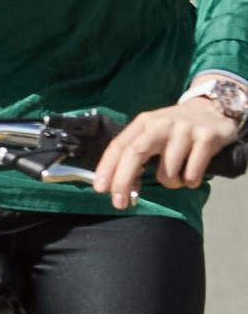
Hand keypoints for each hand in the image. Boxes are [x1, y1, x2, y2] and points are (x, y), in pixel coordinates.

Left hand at [93, 96, 239, 208]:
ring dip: (170, 183)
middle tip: (120, 203)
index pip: (120, 145)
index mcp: (144, 122)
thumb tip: (122, 188)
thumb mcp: (153, 133)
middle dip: (123, 181)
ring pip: (167, 172)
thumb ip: (136, 155)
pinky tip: (193, 172)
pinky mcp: (207, 139)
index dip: (107, 167)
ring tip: (178, 175)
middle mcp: (162, 124)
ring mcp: (185, 131)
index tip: (100, 189)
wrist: (213, 110)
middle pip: (135, 153)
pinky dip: (190, 182)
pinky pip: (191, 175)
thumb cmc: (175, 130)